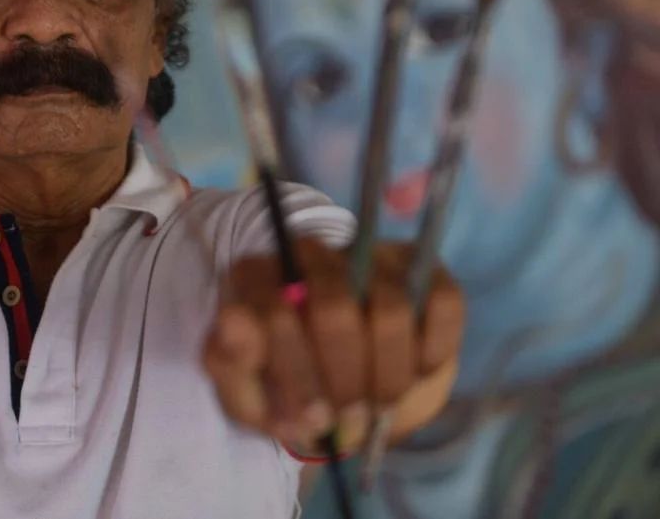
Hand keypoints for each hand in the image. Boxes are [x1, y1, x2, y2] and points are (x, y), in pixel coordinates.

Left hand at [202, 238, 464, 454]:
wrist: (340, 396)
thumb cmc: (284, 391)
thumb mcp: (246, 393)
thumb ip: (232, 361)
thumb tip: (235, 319)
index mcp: (258, 277)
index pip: (275, 310)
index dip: (297, 371)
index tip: (313, 420)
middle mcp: (312, 254)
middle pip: (334, 307)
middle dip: (345, 378)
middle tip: (349, 417)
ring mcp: (370, 258)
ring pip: (390, 309)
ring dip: (388, 374)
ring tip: (378, 405)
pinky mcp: (422, 271)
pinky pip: (442, 302)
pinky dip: (433, 348)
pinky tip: (418, 372)